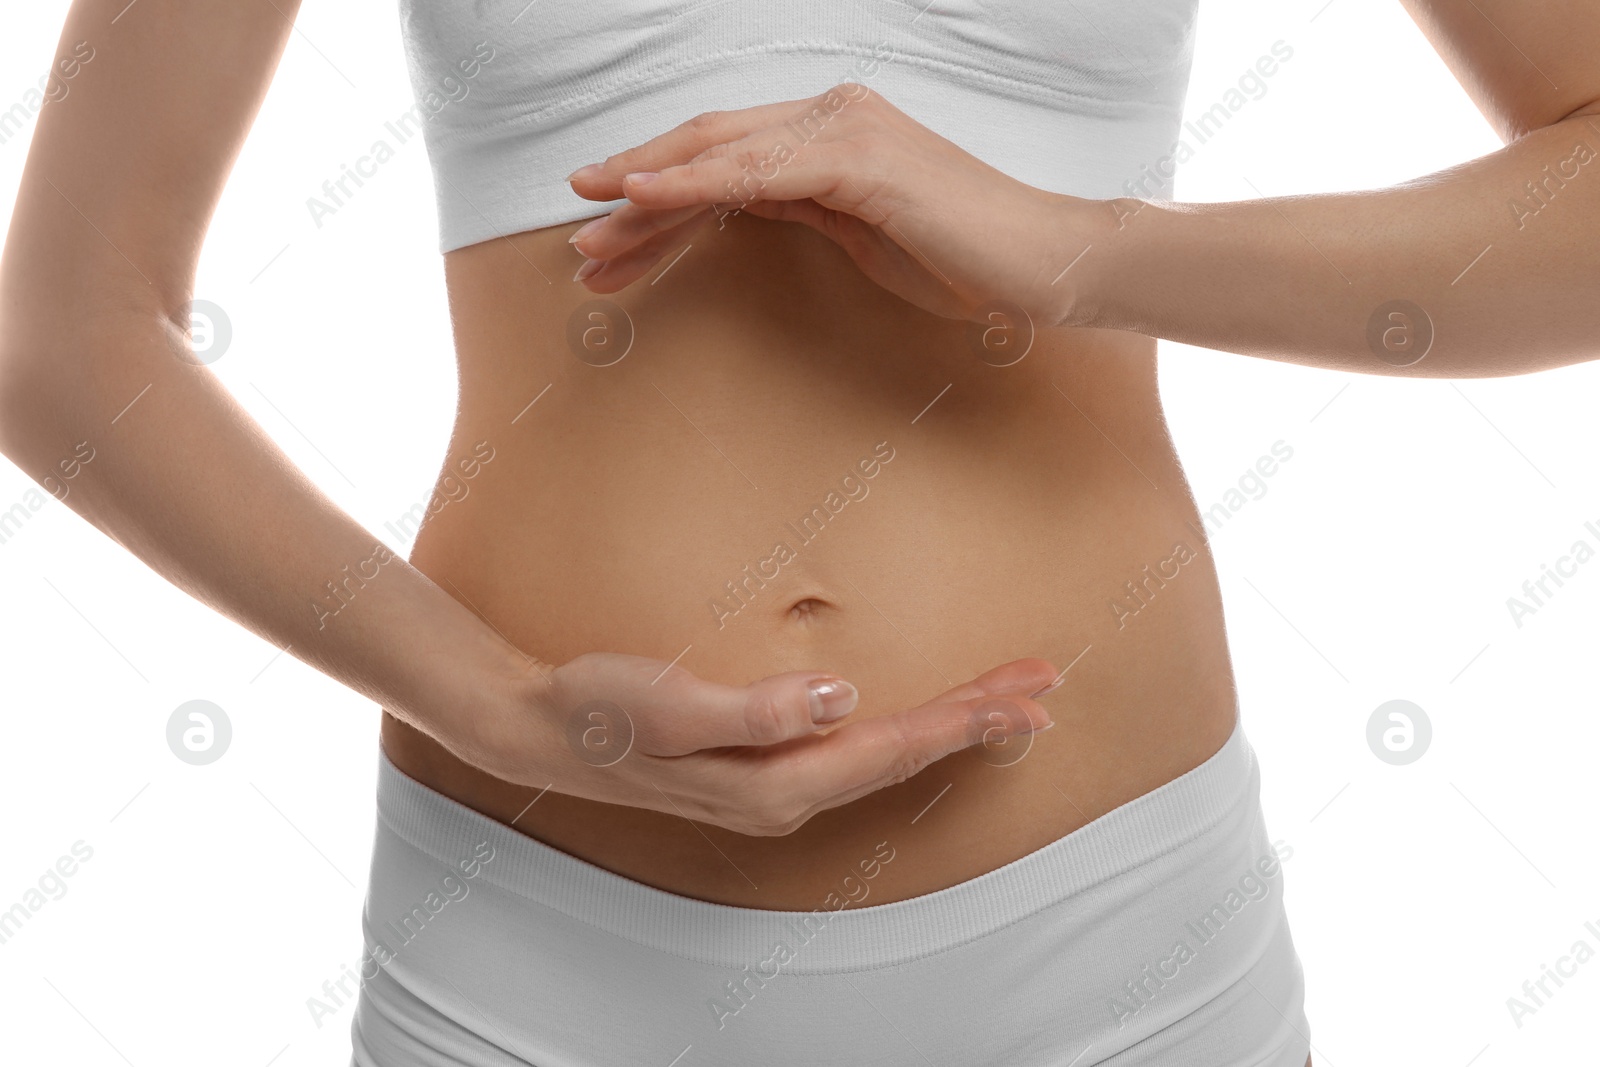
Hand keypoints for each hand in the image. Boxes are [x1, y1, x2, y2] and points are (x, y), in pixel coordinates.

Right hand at [469, 651, 1058, 836]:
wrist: (542, 730)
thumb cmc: (601, 710)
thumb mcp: (670, 706)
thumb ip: (755, 709)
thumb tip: (841, 697)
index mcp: (775, 781)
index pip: (893, 745)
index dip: (964, 718)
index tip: (1026, 691)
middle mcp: (786, 794)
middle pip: (905, 754)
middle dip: (979, 720)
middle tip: (1046, 686)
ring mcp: (776, 786)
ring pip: (887, 755)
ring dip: (951, 727)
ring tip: (1008, 700)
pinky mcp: (764, 767)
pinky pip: (859, 752)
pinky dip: (907, 731)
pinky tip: (921, 718)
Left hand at [564, 84, 1093, 327]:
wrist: (1044, 263)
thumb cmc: (964, 258)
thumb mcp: (863, 234)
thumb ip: (803, 209)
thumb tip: (741, 211)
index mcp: (831, 133)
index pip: (725, 160)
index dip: (661, 195)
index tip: (610, 236)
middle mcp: (830, 115)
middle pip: (707, 149)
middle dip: (635, 196)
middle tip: (579, 243)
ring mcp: (843, 129)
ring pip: (717, 155)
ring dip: (646, 197)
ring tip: (590, 238)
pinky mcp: (857, 158)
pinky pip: (755, 171)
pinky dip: (693, 182)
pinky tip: (642, 198)